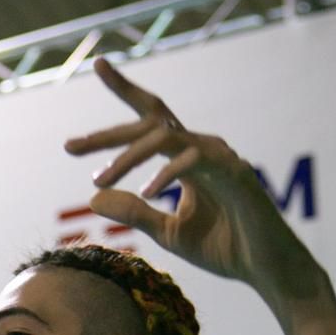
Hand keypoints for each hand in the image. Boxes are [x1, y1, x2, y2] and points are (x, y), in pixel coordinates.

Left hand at [66, 57, 328, 308]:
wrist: (265, 270)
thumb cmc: (224, 248)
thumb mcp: (166, 231)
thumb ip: (133, 211)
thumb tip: (92, 195)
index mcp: (186, 158)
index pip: (151, 119)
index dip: (126, 90)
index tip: (100, 65)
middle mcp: (201, 149)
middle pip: (150, 123)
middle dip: (108, 134)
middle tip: (70, 147)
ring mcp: (220, 157)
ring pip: (164, 138)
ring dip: (127, 157)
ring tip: (99, 179)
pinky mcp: (235, 173)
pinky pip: (193, 161)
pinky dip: (165, 174)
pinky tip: (146, 192)